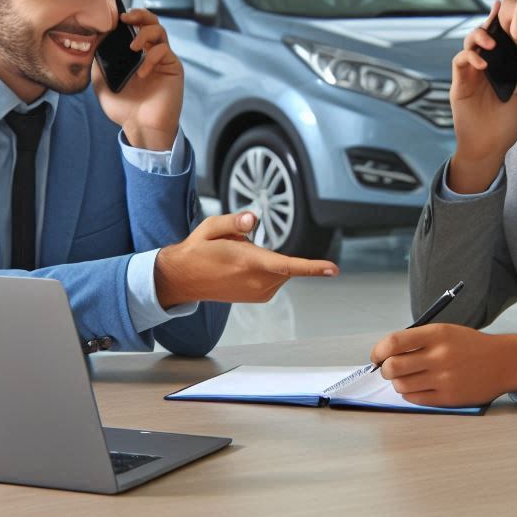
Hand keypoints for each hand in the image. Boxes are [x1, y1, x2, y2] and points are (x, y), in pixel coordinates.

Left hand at [93, 8, 183, 150]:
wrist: (140, 127)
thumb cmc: (123, 108)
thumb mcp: (102, 81)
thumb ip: (99, 61)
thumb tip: (94, 40)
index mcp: (134, 54)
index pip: (134, 27)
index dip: (127, 18)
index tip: (113, 18)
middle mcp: (149, 52)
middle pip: (150, 21)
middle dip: (139, 14)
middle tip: (126, 18)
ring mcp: (162, 59)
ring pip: (160, 30)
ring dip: (145, 33)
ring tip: (133, 47)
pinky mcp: (173, 67)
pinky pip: (164, 51)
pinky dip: (151, 58)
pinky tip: (142, 73)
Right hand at [154, 211, 338, 307]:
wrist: (184, 279)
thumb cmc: (198, 251)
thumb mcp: (211, 227)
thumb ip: (234, 221)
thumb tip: (253, 219)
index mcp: (247, 262)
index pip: (287, 265)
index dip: (312, 267)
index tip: (332, 269)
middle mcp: (255, 281)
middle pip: (284, 261)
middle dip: (270, 249)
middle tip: (239, 246)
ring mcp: (257, 292)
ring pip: (281, 269)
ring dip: (267, 260)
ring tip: (236, 258)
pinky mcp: (258, 297)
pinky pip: (275, 277)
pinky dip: (266, 269)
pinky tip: (241, 267)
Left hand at [369, 323, 516, 406]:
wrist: (503, 362)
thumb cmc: (470, 345)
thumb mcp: (445, 331)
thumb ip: (418, 340)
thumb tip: (386, 353)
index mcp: (437, 334)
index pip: (394, 342)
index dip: (378, 351)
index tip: (376, 356)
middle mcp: (439, 356)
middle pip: (393, 367)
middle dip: (384, 369)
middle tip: (388, 369)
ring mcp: (444, 378)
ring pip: (401, 385)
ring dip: (397, 382)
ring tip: (405, 378)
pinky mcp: (448, 398)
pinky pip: (415, 399)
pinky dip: (409, 393)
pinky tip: (417, 386)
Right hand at [448, 1, 516, 192]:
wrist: (490, 148)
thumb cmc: (504, 125)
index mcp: (496, 69)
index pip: (496, 40)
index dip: (498, 23)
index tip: (503, 7)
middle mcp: (481, 69)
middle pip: (480, 38)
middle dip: (487, 24)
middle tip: (498, 18)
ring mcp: (469, 76)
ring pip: (467, 45)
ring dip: (477, 38)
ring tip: (491, 43)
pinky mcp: (459, 86)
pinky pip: (459, 63)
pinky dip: (469, 57)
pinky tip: (482, 62)